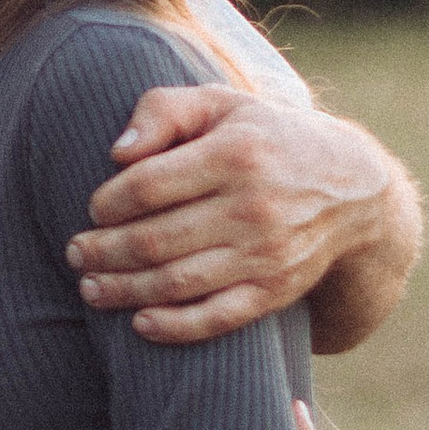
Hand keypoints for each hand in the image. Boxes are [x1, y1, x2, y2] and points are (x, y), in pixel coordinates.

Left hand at [67, 85, 406, 344]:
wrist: (353, 189)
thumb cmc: (266, 138)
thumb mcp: (222, 103)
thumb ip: (163, 109)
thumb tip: (117, 153)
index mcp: (236, 154)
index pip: (148, 185)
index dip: (108, 202)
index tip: (93, 208)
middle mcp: (254, 207)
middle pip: (155, 239)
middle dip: (103, 251)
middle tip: (75, 252)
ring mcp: (267, 254)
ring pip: (177, 282)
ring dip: (123, 290)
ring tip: (90, 287)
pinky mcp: (276, 291)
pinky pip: (217, 318)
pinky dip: (174, 326)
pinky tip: (139, 322)